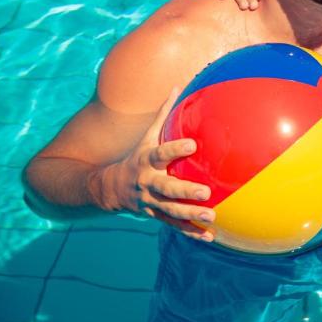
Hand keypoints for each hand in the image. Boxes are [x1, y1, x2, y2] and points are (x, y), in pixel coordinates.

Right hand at [105, 88, 214, 240]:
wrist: (109, 188)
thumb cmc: (137, 156)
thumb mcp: (146, 136)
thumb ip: (163, 114)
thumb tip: (179, 86)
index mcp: (146, 161)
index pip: (160, 153)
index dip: (174, 149)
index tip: (191, 144)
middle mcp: (148, 182)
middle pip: (166, 188)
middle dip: (185, 190)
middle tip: (205, 191)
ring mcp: (150, 201)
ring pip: (171, 210)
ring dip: (191, 215)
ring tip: (212, 216)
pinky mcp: (155, 215)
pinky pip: (174, 225)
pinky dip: (191, 231)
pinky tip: (210, 235)